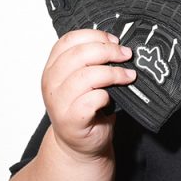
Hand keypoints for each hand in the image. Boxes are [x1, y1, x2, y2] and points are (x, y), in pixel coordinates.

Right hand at [40, 28, 134, 160]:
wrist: (80, 144)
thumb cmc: (86, 109)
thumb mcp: (84, 80)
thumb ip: (92, 62)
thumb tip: (118, 45)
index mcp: (53, 68)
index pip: (69, 40)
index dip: (95, 36)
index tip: (114, 40)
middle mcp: (51, 83)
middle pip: (78, 54)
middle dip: (108, 51)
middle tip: (126, 55)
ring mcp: (59, 102)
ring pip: (86, 76)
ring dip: (113, 73)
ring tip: (129, 76)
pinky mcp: (71, 120)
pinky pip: (91, 99)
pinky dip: (106, 96)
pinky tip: (112, 99)